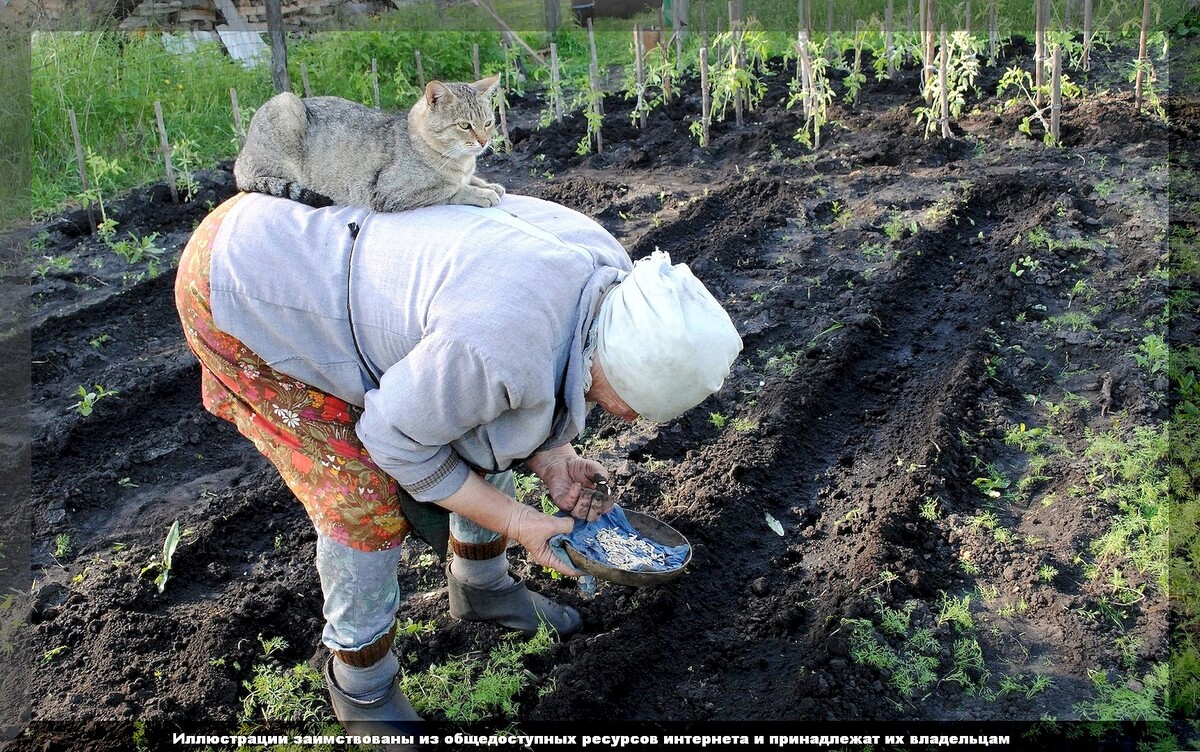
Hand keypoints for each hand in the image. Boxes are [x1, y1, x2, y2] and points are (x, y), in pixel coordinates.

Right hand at [436, 473, 581, 576]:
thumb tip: (575, 524)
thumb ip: (566, 526)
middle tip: (597, 551)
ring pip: (569, 546)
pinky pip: (566, 536)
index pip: (569, 569)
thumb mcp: (550, 526)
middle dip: (582, 555)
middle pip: (571, 558)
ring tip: (592, 540)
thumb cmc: (528, 527)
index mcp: (550, 559)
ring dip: (578, 542)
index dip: (582, 569)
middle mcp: (552, 554)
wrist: (516, 516)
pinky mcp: (552, 534)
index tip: (595, 566)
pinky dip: (572, 533)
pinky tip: (582, 529)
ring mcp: (552, 544)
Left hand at [526, 445, 613, 521]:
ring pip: (580, 514)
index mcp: (597, 500)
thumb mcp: (593, 467)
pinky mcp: (561, 502)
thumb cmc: (579, 467)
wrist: (562, 463)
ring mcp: (573, 506)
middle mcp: (585, 506)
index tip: (605, 494)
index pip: (605, 509)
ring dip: (585, 502)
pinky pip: (568, 505)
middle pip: (593, 516)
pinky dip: (574, 495)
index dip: (607, 504)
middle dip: (596, 505)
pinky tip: (577, 485)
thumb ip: (601, 472)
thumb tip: (605, 483)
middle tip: (596, 493)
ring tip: (585, 489)